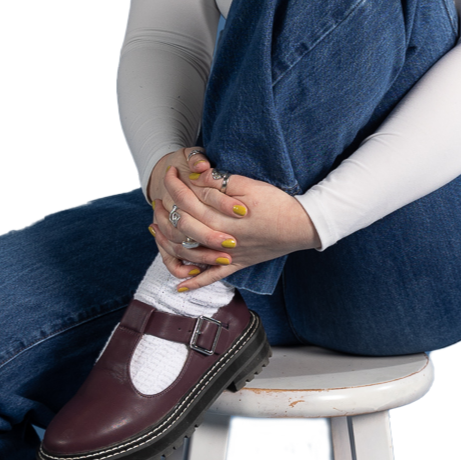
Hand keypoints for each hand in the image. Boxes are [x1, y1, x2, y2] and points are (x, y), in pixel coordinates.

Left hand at [148, 150, 320, 290]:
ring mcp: (228, 255)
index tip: (169, 173)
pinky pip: (213, 278)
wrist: (302, 226)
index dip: (176, 184)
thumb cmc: (277, 202)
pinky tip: (179, 286)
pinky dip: (196, 283)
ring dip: (170, 242)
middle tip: (158, 199)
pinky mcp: (237, 264)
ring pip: (191, 252)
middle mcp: (220, 238)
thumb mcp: (249, 185)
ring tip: (158, 229)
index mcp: (222, 216)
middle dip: (167, 211)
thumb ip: (219, 182)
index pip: (189, 200)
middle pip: (184, 225)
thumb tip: (194, 178)